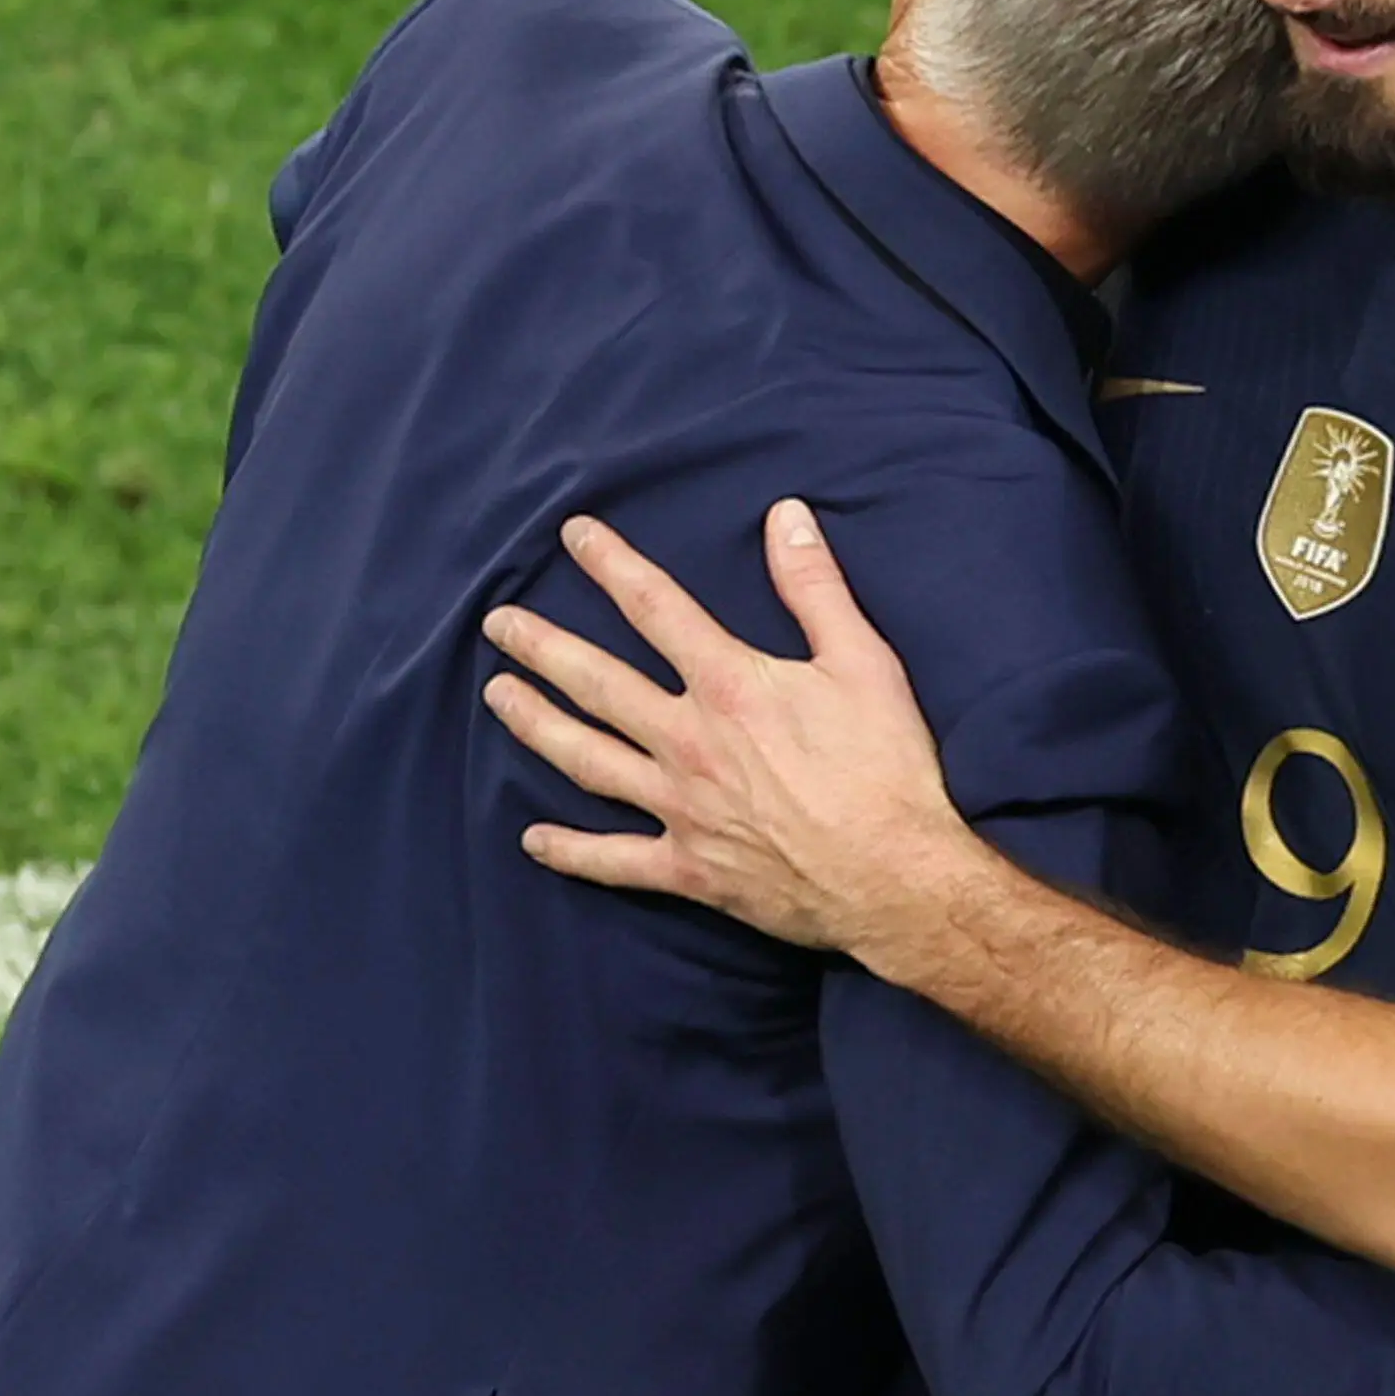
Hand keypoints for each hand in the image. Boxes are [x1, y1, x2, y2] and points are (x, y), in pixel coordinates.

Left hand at [483, 501, 983, 957]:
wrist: (896, 879)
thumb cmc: (887, 767)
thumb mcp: (864, 662)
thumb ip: (815, 587)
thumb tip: (784, 516)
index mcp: (728, 685)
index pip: (655, 608)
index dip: (611, 565)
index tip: (573, 536)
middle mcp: (688, 742)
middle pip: (597, 683)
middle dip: (543, 647)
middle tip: (499, 624)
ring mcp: (680, 808)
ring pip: (587, 761)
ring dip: (537, 725)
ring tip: (499, 697)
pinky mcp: (689, 869)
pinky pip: (613, 860)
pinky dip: (570, 851)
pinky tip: (533, 840)